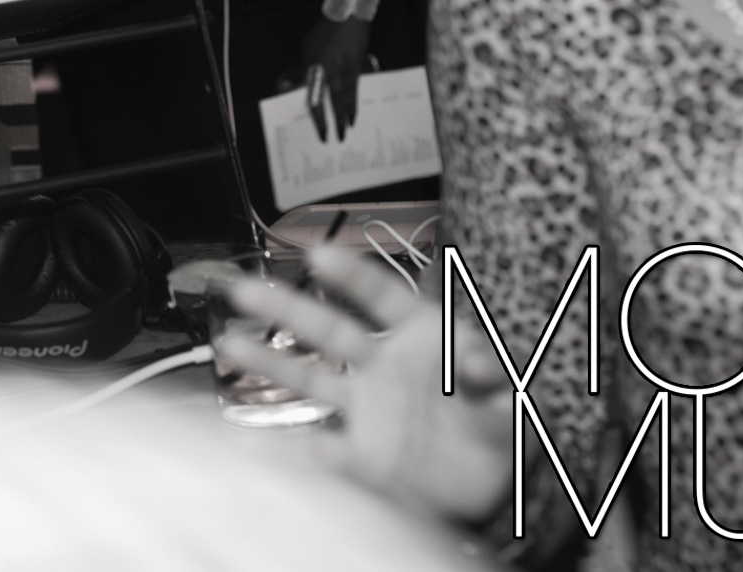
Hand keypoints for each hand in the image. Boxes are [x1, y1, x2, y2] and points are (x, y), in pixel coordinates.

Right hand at [220, 244, 512, 523]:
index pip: (381, 298)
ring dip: (270, 363)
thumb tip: (473, 356)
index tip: (319, 256)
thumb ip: (493, 371)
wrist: (499, 486)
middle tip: (247, 290)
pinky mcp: (364, 455)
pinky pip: (318, 449)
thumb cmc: (506, 426)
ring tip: (229, 344)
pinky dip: (283, 450)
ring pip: (312, 378)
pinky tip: (246, 440)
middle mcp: (386, 368)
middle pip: (330, 330)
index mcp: (423, 338)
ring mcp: (369, 409)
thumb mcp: (512, 392)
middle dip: (288, 309)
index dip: (351, 277)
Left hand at [299, 15, 369, 139]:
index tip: (313, 126)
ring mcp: (341, 68)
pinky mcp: (355, 66)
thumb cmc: (325, 32)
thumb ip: (303, 68)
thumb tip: (294, 84)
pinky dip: (354, 104)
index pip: (309, 94)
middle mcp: (325, 69)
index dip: (312, 113)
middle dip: (327, 121)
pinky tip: (354, 116)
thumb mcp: (307, 48)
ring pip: (341, 98)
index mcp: (310, 65)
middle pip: (325, 100)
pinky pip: (354, 89)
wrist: (347, 16)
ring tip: (344, 132)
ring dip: (343, 117)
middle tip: (330, 138)